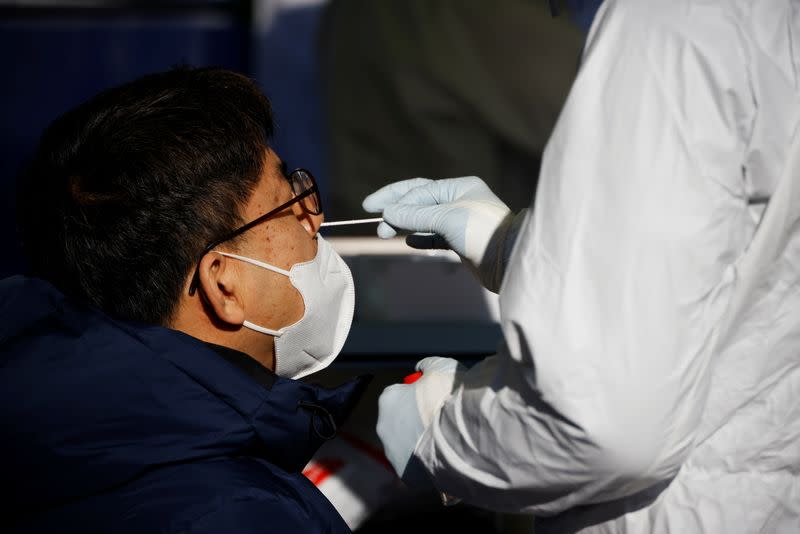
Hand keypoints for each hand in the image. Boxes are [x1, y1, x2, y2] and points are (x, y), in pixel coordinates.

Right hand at [362, 177, 520, 291]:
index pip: (419, 189)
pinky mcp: (460, 242)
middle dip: (395, 208)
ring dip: (404, 224)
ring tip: (383, 232)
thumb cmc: (481, 232)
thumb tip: (387, 212)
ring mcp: (459, 222)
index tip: (375, 210)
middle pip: (419, 200)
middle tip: (371, 214)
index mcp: (459, 187)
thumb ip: (415, 215)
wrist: (508, 261)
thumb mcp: (447, 218)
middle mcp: (459, 200)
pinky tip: (408, 241)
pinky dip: (419, 238)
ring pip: (424, 219)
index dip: (395, 198)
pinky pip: (434, 237)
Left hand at [376, 357, 465, 483]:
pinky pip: (418, 465)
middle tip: (442, 418)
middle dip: (417, 419)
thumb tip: (422, 367)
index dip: (418, 394)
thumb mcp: (442, 367)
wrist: (460, 436)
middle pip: (401, 420)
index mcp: (388, 400)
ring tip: (448, 438)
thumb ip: (428, 365)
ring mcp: (394, 453)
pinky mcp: (407, 474)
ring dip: (423, 441)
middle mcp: (384, 427)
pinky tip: (447, 454)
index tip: (435, 396)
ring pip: (408, 444)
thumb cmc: (449, 398)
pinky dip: (429, 460)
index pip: (398, 394)